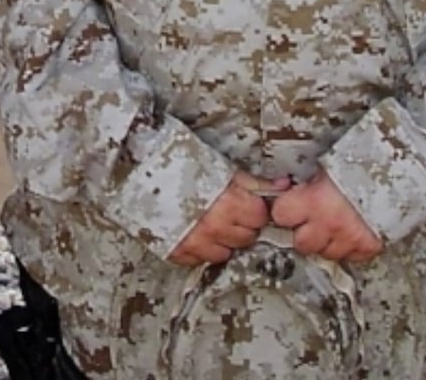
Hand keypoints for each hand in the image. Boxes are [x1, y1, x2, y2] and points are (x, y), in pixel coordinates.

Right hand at [168, 171, 286, 265]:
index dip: (255, 209)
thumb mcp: (223, 169)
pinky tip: (197, 233)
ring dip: (224, 240)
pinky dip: (202, 249)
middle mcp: (215, 228)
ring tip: (214, 222)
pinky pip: (201, 260)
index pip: (260, 217)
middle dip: (243, 225)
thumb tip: (284, 185)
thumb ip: (255, 182)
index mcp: (230, 203)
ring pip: (226, 253)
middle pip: (246, 238)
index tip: (247, 203)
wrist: (142, 173)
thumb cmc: (183, 166)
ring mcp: (196, 243)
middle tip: (231, 212)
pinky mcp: (178, 253)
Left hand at [269, 170, 382, 262]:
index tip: (289, 206)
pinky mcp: (368, 247)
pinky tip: (352, 231)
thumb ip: (307, 180)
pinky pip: (351, 257)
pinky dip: (350, 247)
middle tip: (313, 218)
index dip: (285, 209)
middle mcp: (330, 223)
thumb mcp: (328, 165)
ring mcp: (349, 239)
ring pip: (325, 253)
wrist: (399, 169)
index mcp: (315, 200)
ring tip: (336, 223)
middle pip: (301, 243)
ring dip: (328, 241)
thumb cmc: (363, 161)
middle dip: (305, 231)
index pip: (281, 215)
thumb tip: (285, 185)